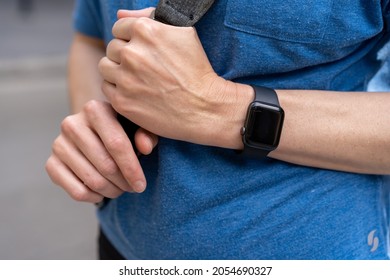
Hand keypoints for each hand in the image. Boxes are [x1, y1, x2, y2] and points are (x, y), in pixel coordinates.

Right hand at [45, 100, 157, 202]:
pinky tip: (103, 193)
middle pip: (106, 165)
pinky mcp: (51, 163)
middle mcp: (72, 123)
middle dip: (124, 182)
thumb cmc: (122, 130)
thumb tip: (145, 147)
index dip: (132, 169)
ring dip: (112, 191)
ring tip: (121, 189)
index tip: (141, 185)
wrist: (94, 133)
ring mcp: (58, 144)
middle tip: (133, 187)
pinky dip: (94, 197)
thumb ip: (147, 134)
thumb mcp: (138, 127)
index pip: (117, 144)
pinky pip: (76, 191)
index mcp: (95, 109)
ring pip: (93, 180)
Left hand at [99, 9, 251, 148]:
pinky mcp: (122, 101)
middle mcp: (132, 53)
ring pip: (105, 67)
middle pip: (112, 48)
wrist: (203, 107)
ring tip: (138, 80)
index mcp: (146, 31)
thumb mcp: (183, 33)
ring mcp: (125, 79)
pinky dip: (118, 89)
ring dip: (117, 71)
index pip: (119, 28)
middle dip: (125, 56)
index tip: (143, 52)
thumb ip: (149, 16)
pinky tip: (136, 92)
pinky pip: (106, 87)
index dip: (131, 40)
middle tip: (144, 68)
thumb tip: (121, 14)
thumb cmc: (196, 70)